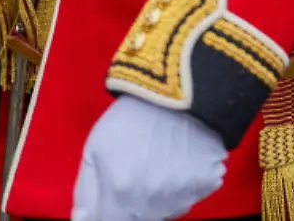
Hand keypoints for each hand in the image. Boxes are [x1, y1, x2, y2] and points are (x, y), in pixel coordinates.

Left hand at [72, 96, 227, 220]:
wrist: (179, 86)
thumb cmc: (131, 113)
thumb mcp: (94, 148)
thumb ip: (85, 193)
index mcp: (119, 195)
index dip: (105, 214)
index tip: (107, 202)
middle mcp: (152, 203)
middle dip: (129, 209)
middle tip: (132, 176)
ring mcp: (183, 195)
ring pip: (164, 212)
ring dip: (156, 199)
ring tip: (156, 165)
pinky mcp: (207, 183)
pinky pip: (189, 196)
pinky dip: (180, 186)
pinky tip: (177, 161)